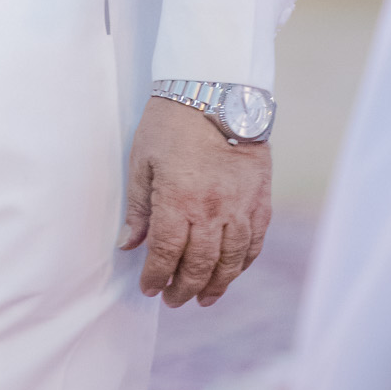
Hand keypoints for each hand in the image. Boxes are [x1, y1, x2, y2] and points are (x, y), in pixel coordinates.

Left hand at [118, 96, 270, 307]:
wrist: (216, 89)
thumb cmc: (171, 122)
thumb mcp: (142, 160)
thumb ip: (140, 207)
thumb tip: (129, 244)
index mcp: (178, 201)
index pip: (166, 254)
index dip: (156, 277)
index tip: (149, 289)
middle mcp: (212, 210)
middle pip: (199, 265)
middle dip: (183, 288)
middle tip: (173, 300)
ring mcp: (241, 206)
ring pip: (230, 261)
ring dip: (216, 285)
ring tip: (203, 299)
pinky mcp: (261, 198)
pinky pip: (254, 242)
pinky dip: (243, 263)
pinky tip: (232, 272)